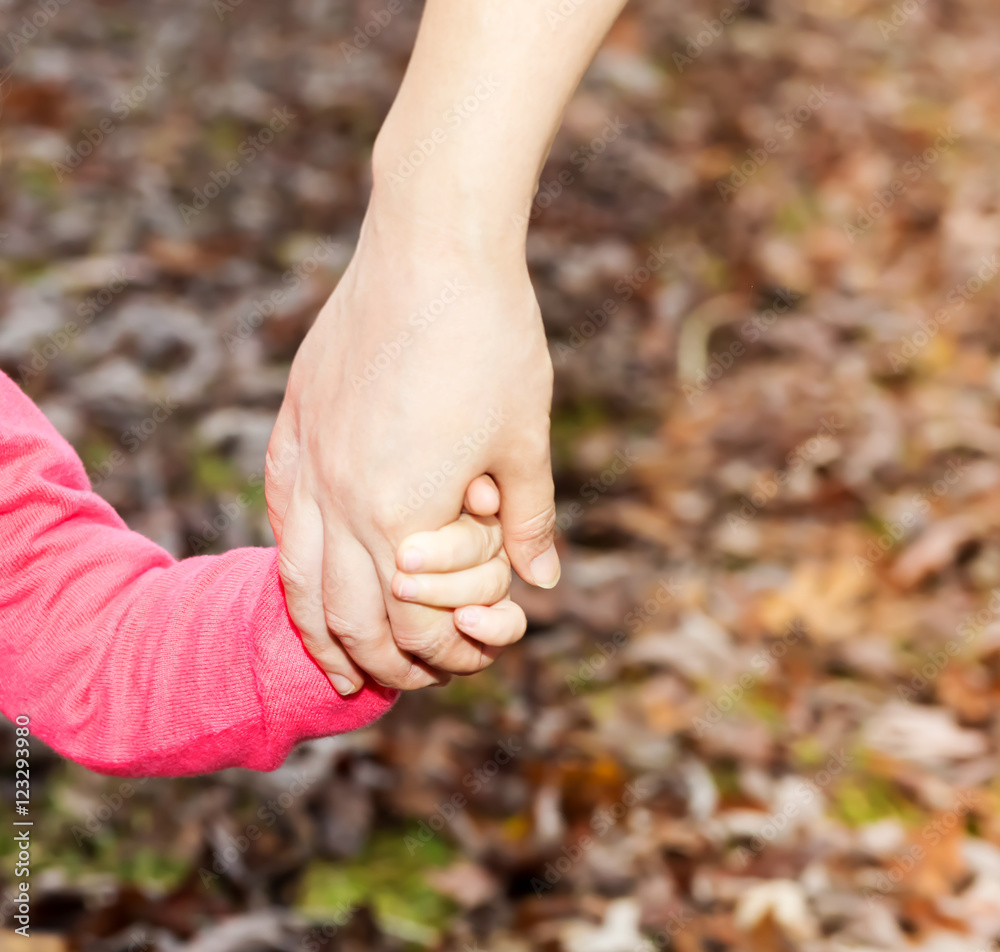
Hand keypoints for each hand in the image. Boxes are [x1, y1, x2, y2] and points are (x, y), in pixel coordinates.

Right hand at [265, 196, 557, 693]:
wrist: (433, 244)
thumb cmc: (493, 339)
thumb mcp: (525, 439)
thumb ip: (530, 520)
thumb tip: (545, 581)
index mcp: (402, 514)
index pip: (414, 621)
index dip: (446, 651)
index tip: (471, 654)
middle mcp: (339, 498)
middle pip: (349, 616)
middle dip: (381, 661)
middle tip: (400, 680)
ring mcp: (307, 460)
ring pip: (298, 576)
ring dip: (321, 631)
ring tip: (336, 665)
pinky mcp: (293, 425)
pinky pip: (281, 514)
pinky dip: (293, 562)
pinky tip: (303, 574)